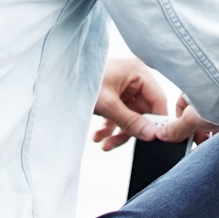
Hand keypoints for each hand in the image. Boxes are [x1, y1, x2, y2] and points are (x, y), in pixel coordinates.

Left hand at [91, 55, 218, 149]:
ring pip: (131, 114)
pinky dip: (111, 124)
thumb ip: (131, 122)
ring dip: (117, 131)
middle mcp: (135, 76)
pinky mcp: (115, 91)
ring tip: (102, 143)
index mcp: (139, 71)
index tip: (154, 142)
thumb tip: (153, 137)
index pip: (158, 102)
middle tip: (114, 145)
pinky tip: (99, 136)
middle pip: (144, 111)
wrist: (60, 77)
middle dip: (129, 131)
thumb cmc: (83, 80)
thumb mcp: (108, 105)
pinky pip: (120, 111)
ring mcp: (125, 83)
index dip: (156, 124)